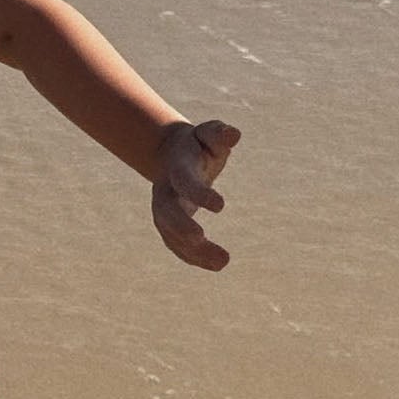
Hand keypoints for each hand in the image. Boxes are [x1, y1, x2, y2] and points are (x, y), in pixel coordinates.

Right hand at [151, 120, 240, 270]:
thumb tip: (235, 135)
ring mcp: (163, 212)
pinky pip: (178, 247)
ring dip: (194, 251)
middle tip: (201, 237)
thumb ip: (219, 134)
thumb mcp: (209, 134)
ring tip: (223, 261)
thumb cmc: (198, 145)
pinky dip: (195, 258)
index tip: (221, 206)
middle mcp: (164, 192)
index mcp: (176, 168)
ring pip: (172, 236)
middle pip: (167, 212)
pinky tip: (217, 265)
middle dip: (181, 226)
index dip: (199, 193)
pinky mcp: (168, 228)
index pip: (184, 181)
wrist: (172, 156)